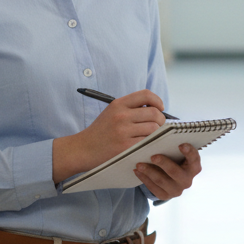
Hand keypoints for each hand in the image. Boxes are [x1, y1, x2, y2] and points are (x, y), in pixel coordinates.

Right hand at [51, 90, 165, 181]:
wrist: (82, 149)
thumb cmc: (100, 132)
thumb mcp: (112, 113)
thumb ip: (131, 108)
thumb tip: (157, 109)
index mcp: (118, 104)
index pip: (146, 94)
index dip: (157, 100)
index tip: (160, 108)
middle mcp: (121, 115)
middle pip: (154, 113)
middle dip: (161, 120)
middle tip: (158, 126)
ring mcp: (123, 131)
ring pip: (154, 128)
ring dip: (157, 133)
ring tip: (151, 137)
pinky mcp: (125, 146)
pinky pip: (148, 142)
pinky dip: (151, 144)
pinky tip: (146, 145)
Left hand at [135, 143, 201, 201]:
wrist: (169, 177)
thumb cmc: (173, 159)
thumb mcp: (176, 153)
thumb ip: (172, 147)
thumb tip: (159, 137)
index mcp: (194, 167)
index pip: (194, 159)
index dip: (189, 152)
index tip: (181, 144)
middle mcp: (187, 180)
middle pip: (175, 172)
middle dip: (163, 163)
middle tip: (153, 156)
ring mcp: (177, 190)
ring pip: (161, 181)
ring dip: (149, 171)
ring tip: (139, 164)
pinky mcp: (165, 196)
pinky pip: (153, 188)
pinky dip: (144, 178)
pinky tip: (137, 171)